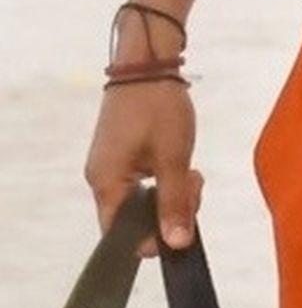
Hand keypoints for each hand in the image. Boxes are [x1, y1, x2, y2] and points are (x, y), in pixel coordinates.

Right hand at [85, 76, 201, 256]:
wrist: (148, 62)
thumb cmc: (158, 108)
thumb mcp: (173, 158)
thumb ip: (174, 203)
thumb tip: (176, 245)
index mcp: (106, 184)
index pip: (122, 236)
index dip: (154, 236)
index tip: (184, 218)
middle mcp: (102, 180)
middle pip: (136, 219)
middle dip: (171, 208)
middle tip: (193, 181)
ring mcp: (111, 166)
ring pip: (144, 200)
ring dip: (172, 191)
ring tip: (191, 169)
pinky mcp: (122, 155)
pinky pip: (143, 182)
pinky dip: (165, 178)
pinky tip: (182, 164)